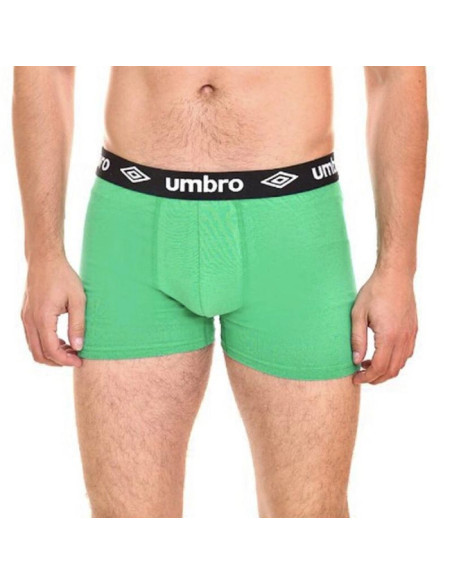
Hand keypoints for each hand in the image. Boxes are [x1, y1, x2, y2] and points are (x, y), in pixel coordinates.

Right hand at [21, 256, 85, 366]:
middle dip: (58, 361)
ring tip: (71, 349)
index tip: (80, 361)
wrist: (45, 260)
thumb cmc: (63, 277)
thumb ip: (78, 324)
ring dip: (51, 354)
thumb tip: (78, 346)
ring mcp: (25, 318)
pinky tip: (62, 340)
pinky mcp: (26, 315)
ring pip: (34, 348)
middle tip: (76, 358)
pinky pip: (32, 338)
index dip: (65, 360)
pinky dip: (45, 344)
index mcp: (43, 317)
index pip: (51, 350)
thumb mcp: (78, 299)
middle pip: (39, 354)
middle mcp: (30, 320)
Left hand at [351, 268, 417, 384]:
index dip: (366, 377)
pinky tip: (382, 354)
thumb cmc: (374, 292)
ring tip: (368, 364)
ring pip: (401, 364)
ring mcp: (410, 334)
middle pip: (391, 370)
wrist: (395, 276)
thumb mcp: (358, 314)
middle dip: (375, 378)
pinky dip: (395, 361)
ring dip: (385, 370)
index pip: (378, 367)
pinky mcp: (413, 330)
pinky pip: (407, 353)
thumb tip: (355, 360)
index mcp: (388, 336)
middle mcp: (403, 338)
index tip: (355, 378)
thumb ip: (357, 339)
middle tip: (360, 376)